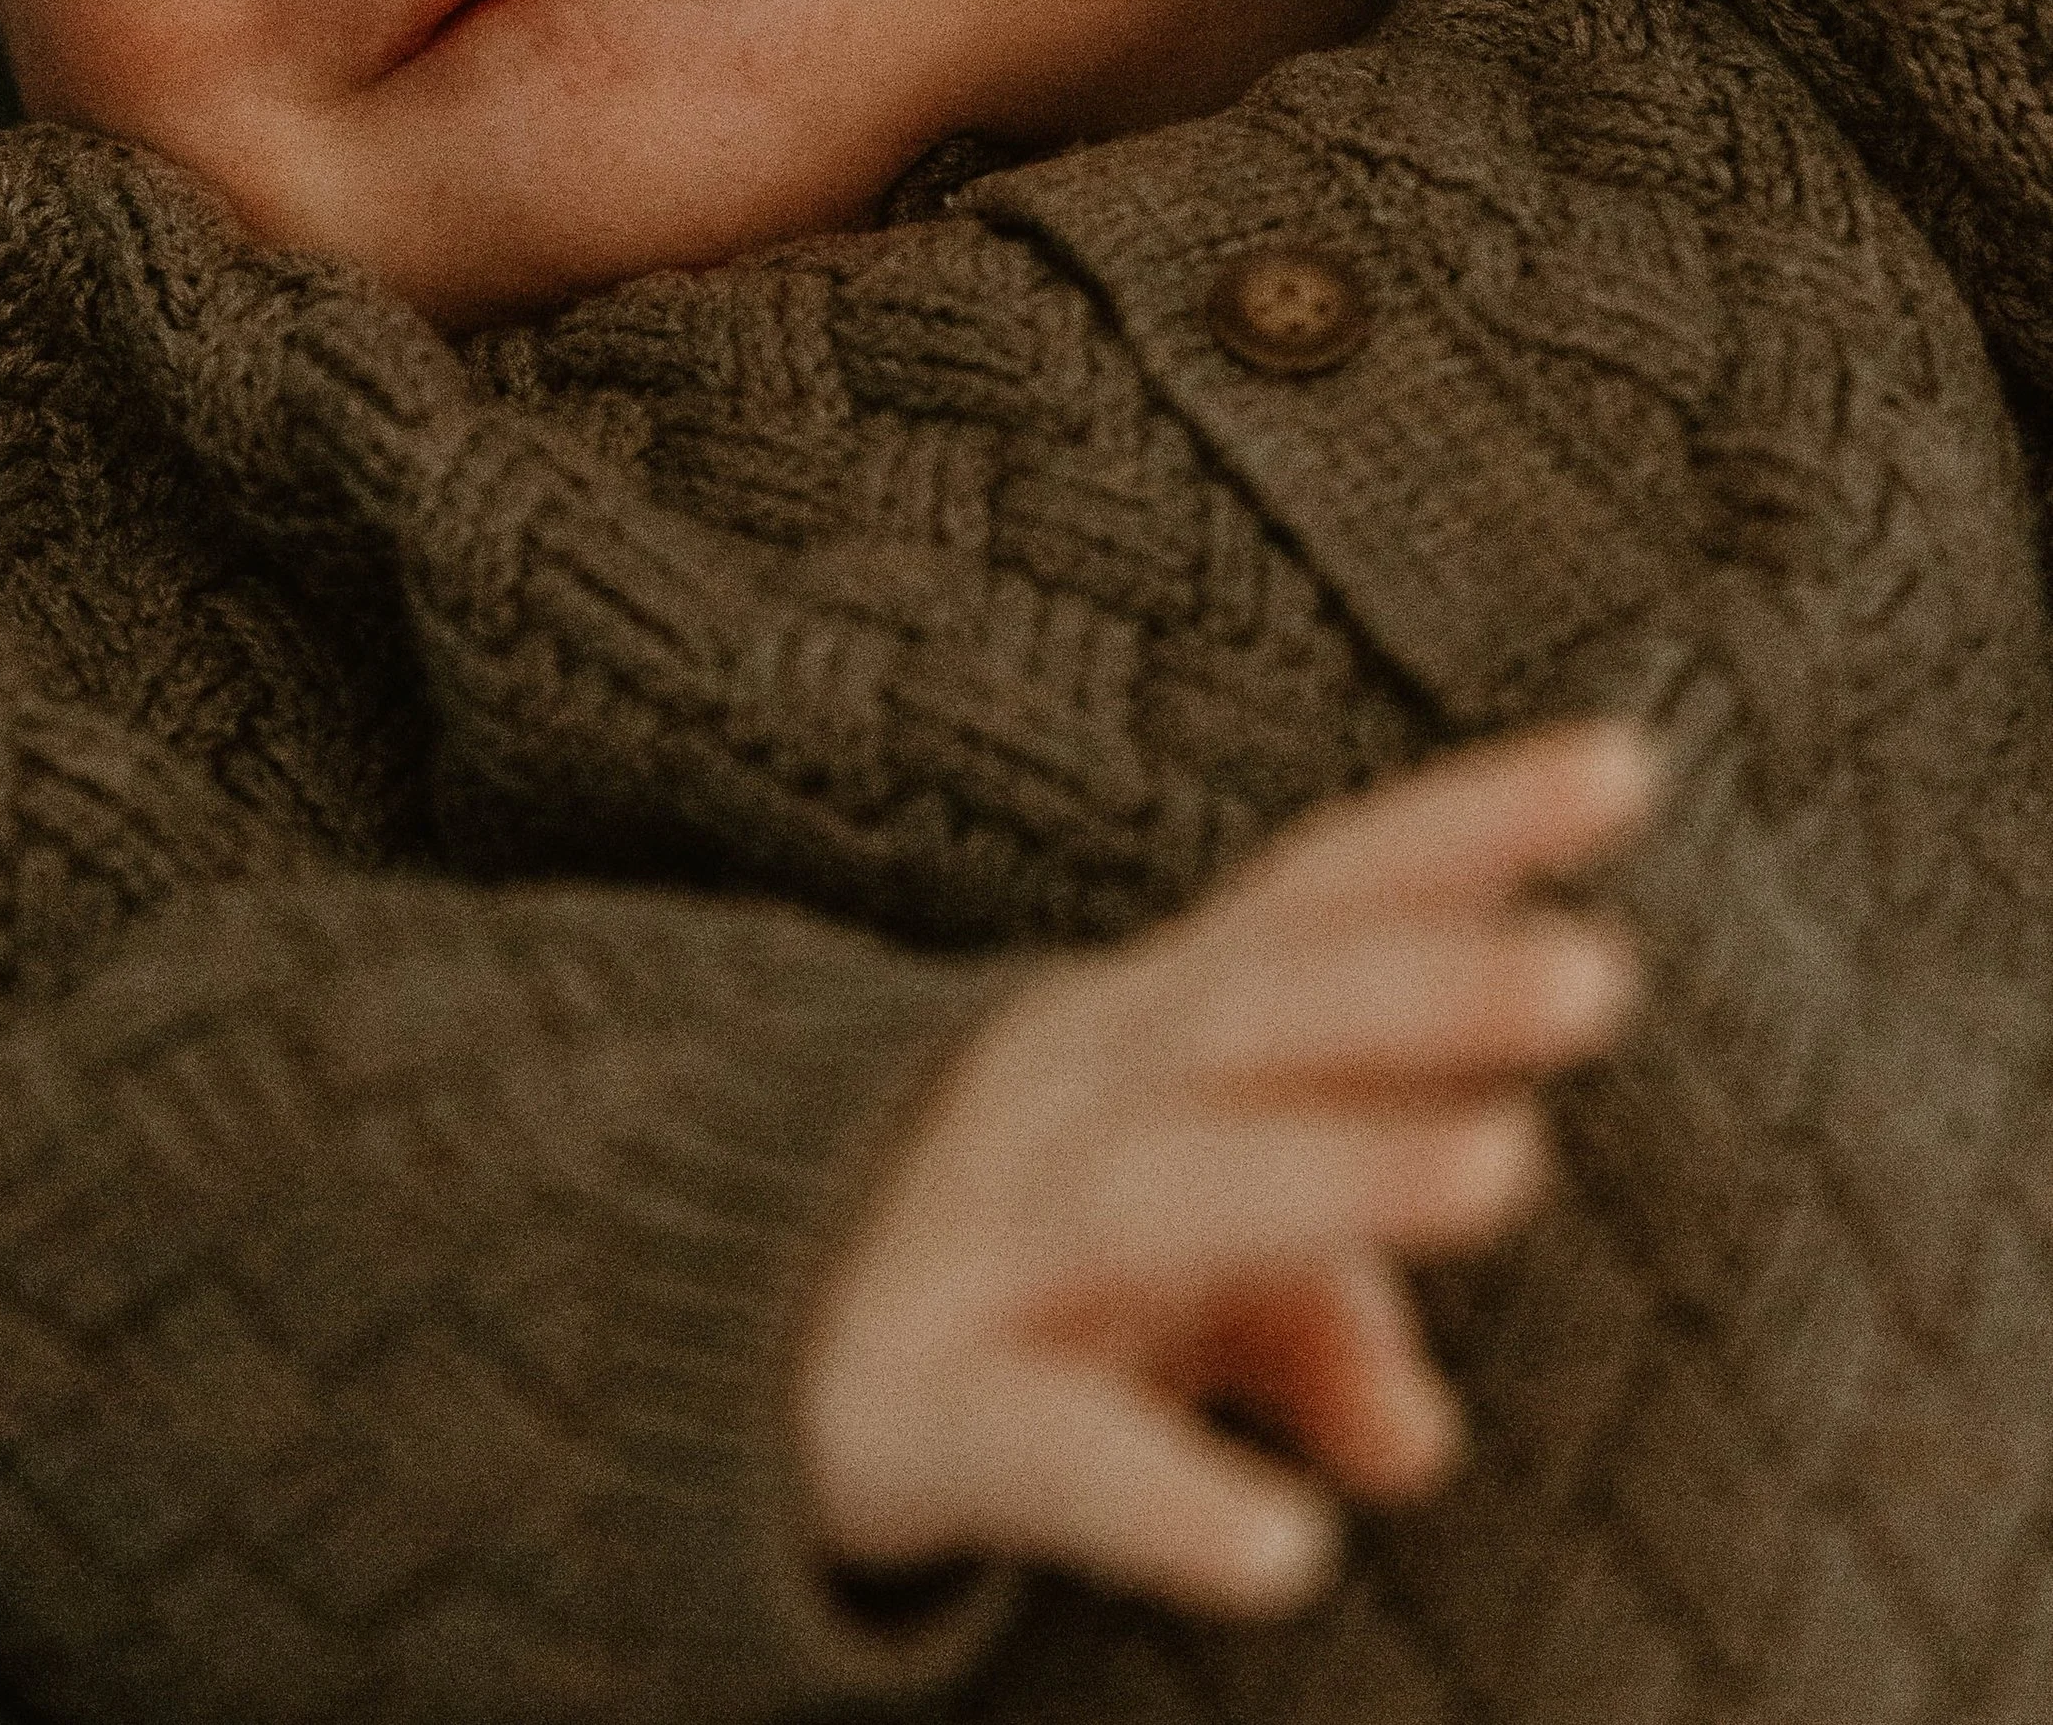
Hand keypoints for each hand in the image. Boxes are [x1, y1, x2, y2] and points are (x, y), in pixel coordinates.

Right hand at [794, 719, 1655, 1624]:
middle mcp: (1073, 1095)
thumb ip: (1315, 1312)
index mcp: (1154, 1027)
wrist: (685, 1326)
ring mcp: (987, 1239)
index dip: (1464, 831)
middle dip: (1421, 989)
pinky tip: (1283, 1552)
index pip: (1318, 895)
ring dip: (1336, 1179)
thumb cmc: (1004, 1260)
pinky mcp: (911, 1404)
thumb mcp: (1173, 1269)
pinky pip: (1045, 1448)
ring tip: (1504, 1170)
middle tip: (1595, 974)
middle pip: (1257, 1018)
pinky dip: (1159, 1495)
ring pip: (1169, 1191)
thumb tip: (1423, 1438)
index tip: (1628, 762)